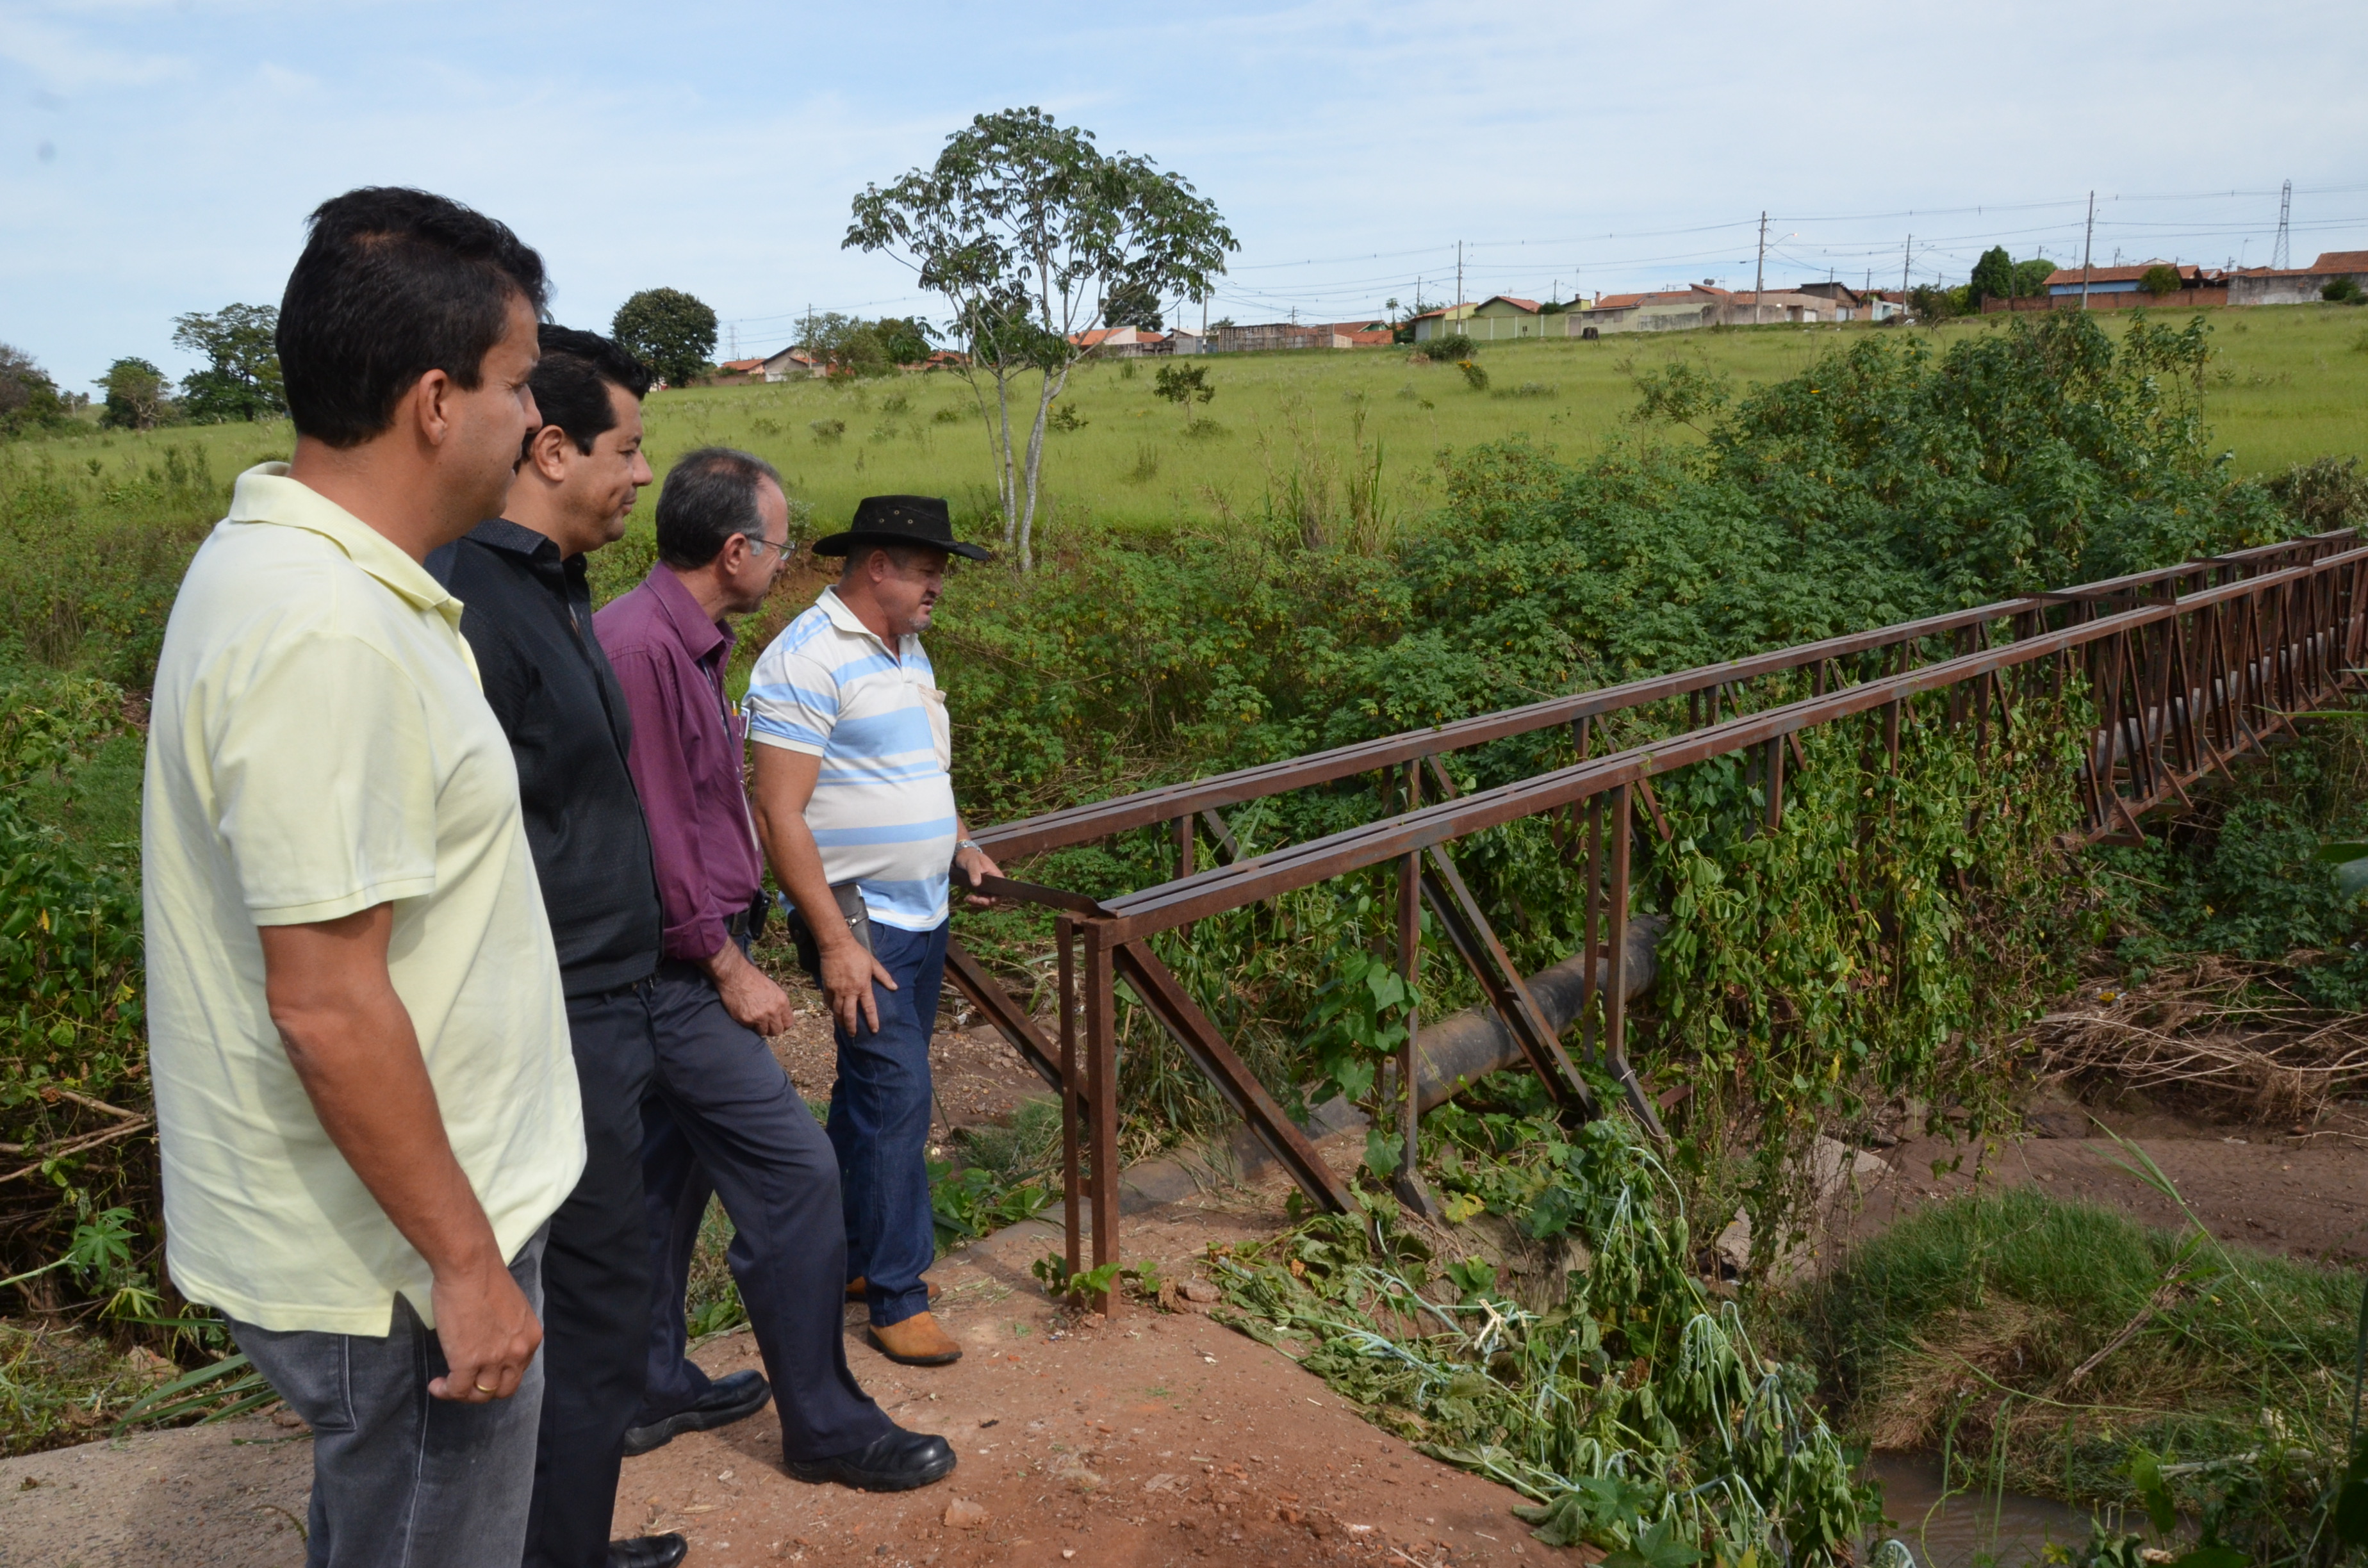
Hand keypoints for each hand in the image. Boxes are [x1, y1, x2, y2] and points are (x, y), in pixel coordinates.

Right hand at [426, 1250, 541, 1402]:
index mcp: (530, 1338)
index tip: (481, 1371)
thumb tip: (494, 1343)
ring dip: (464, 1394)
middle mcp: (518, 1352)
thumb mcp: (513, 1310)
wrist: (470, 1268)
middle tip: (466, 1382)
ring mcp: (494, 1359)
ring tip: (448, 1385)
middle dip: (484, 1390)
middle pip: (504, 1389)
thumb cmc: (486, 1279)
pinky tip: (437, 1385)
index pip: (518, 1371)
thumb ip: (509, 1331)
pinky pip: (458, 1390)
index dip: (498, 1375)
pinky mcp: (468, 1362)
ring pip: (482, 1394)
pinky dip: (446, 1391)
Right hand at [715, 949, 796, 1035]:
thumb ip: (779, 1004)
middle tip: (765, 1024)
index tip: (777, 1023)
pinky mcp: (746, 1020)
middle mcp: (773, 1011)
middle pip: (777, 1031)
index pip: (789, 1023)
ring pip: (763, 1032)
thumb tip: (780, 1017)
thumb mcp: (774, 989)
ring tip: (754, 1017)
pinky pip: (750, 1028)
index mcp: (782, 1002)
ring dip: (759, 1027)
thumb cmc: (754, 980)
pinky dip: (748, 1023)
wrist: (736, 976)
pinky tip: (745, 1013)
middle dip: (772, 1029)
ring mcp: (759, 1017)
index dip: (783, 1024)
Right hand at [821, 937, 896, 1035]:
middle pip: (849, 1014)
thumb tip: (895, 987)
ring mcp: (837, 990)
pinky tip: (834, 1013)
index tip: (874, 1030)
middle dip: (851, 1027)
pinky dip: (831, 1009)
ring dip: (840, 1021)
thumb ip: (884, 977)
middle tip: (853, 1035)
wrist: (837, 946)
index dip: (872, 1020)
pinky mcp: (827, 987)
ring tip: (843, 1028)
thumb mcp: (873, 964)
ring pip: (838, 1011)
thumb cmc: (857, 954)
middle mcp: (849, 991)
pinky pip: (829, 1002)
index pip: (869, 1008)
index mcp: (863, 986)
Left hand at [955, 844, 1003, 908]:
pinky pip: (979, 898)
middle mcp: (993, 881)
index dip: (998, 896)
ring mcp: (986, 886)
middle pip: (994, 897)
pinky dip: (974, 900)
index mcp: (995, 874)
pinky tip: (967, 898)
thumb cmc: (970, 857)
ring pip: (986, 899)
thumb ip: (974, 873)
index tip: (990, 900)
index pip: (1002, 889)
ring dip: (978, 902)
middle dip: (985, 901)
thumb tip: (976, 884)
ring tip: (968, 898)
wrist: (962, 855)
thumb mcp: (972, 863)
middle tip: (974, 900)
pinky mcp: (979, 888)